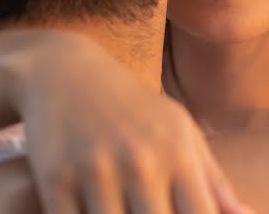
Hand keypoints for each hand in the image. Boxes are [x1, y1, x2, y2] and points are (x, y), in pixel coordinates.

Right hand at [6, 32, 250, 213]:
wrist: (64, 69)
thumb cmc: (134, 108)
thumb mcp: (180, 131)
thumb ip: (214, 182)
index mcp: (178, 153)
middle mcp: (141, 161)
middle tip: (149, 211)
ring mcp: (96, 171)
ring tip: (125, 210)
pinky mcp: (54, 179)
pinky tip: (92, 211)